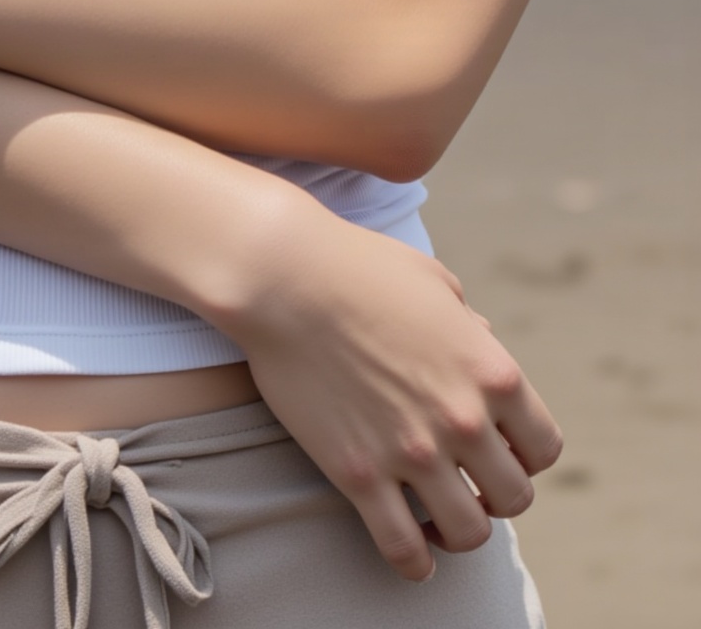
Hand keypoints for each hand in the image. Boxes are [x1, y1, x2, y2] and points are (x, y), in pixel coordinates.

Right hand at [228, 202, 560, 581]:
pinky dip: (414, 562)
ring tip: (440, 519)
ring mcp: (412, 452)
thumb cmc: (360, 268)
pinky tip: (411, 552)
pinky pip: (403, 548)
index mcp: (491, 371)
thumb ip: (469, 328)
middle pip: (513, 497)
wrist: (286, 278)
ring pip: (468, 533)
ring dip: (460, 531)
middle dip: (496, 496)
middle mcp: (463, 419)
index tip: (502, 453)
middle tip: (470, 485)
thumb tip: (481, 344)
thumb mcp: (436, 285)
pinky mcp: (360, 475)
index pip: (544, 447)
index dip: (526, 455)